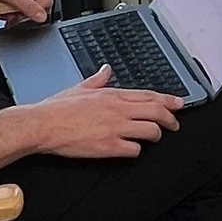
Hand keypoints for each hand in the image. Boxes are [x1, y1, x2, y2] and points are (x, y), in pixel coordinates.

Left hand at [0, 0, 51, 22]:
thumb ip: (27, 5)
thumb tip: (41, 16)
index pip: (46, 1)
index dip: (35, 11)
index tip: (22, 14)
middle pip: (35, 7)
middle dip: (21, 14)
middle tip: (10, 14)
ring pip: (24, 10)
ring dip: (12, 15)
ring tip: (1, 13)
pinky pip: (14, 9)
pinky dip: (7, 14)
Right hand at [31, 66, 179, 161]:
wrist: (43, 124)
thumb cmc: (57, 108)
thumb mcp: (80, 87)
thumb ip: (97, 79)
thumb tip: (106, 70)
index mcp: (112, 94)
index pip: (148, 95)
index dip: (167, 100)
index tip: (178, 103)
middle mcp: (118, 110)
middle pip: (156, 112)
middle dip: (170, 119)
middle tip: (175, 124)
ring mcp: (115, 128)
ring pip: (151, 131)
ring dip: (156, 135)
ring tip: (155, 138)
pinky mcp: (109, 146)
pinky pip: (134, 150)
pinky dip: (136, 150)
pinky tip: (131, 149)